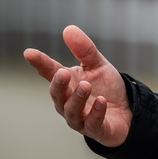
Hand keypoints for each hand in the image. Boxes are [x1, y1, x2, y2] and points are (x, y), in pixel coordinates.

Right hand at [23, 25, 131, 147]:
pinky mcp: (96, 129)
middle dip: (58, 85)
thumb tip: (68, 28)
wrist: (127, 111)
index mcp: (68, 84)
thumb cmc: (106, 88)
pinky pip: (93, 123)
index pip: (50, 73)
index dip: (40, 63)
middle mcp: (68, 102)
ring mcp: (80, 118)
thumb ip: (84, 50)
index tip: (29, 53)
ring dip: (77, 98)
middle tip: (63, 73)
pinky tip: (101, 101)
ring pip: (72, 111)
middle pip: (57, 95)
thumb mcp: (98, 65)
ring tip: (85, 86)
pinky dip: (96, 113)